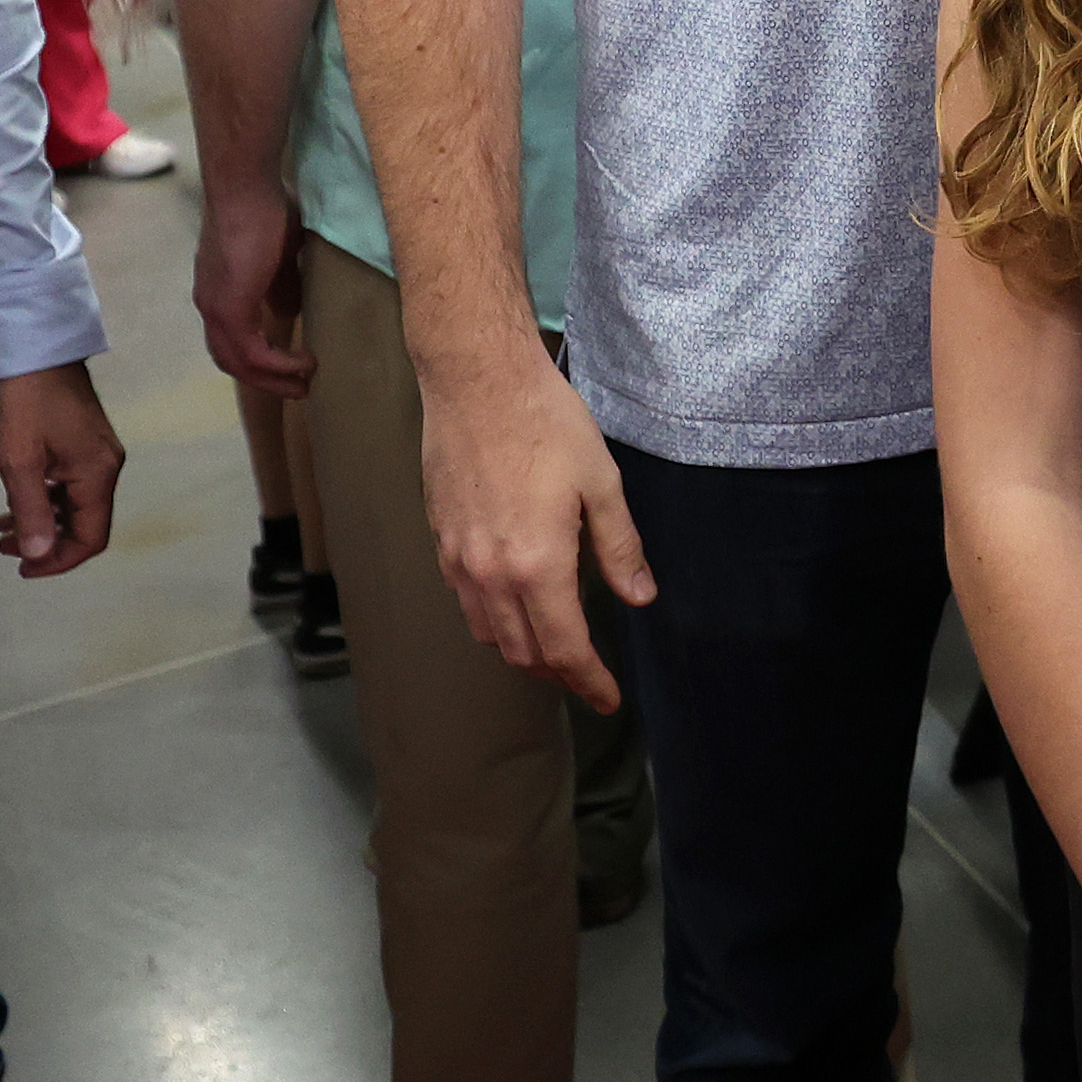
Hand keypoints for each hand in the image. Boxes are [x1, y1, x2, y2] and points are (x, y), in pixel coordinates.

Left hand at [0, 363, 126, 574]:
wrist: (37, 351)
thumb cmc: (26, 404)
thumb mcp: (20, 461)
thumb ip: (31, 511)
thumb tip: (39, 556)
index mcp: (97, 476)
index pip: (91, 538)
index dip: (59, 561)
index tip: (23, 568)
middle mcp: (106, 469)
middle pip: (86, 525)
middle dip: (46, 543)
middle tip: (3, 547)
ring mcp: (98, 455)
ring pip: (76, 506)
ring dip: (42, 522)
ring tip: (3, 528)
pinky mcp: (85, 444)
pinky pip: (71, 486)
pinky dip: (46, 501)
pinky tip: (17, 499)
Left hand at [194, 183, 314, 392]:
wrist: (245, 186)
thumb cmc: (266, 205)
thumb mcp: (279, 252)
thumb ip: (280, 283)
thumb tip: (288, 310)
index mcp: (218, 289)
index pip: (229, 338)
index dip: (256, 358)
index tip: (289, 368)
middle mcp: (209, 303)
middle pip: (229, 360)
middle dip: (264, 380)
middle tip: (298, 388)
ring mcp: (215, 307)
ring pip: (238, 364)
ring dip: (273, 380)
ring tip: (305, 384)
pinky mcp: (230, 308)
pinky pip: (253, 353)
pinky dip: (279, 366)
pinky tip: (305, 364)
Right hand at [421, 344, 647, 706]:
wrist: (477, 382)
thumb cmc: (545, 422)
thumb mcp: (602, 483)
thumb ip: (620, 548)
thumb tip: (640, 596)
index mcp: (538, 564)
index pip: (565, 649)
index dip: (588, 681)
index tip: (607, 699)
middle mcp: (491, 573)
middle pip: (523, 652)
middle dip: (558, 675)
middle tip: (586, 678)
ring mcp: (460, 559)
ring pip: (489, 633)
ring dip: (522, 653)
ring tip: (553, 653)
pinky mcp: (441, 540)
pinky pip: (466, 602)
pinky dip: (493, 621)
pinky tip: (514, 609)